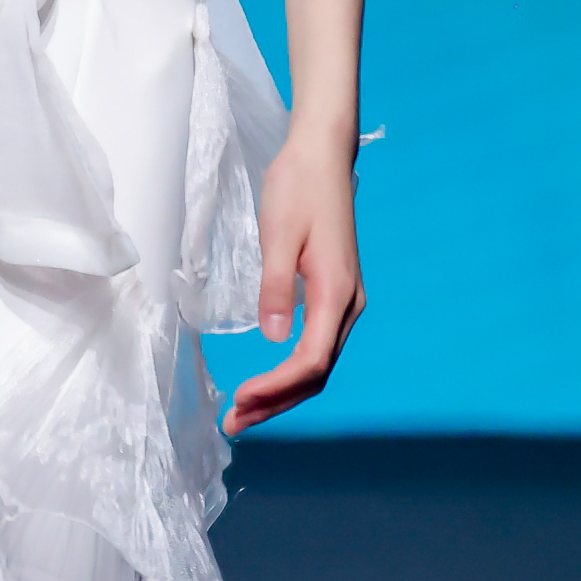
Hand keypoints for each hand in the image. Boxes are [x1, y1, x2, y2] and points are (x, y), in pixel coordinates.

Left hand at [221, 121, 365, 434]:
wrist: (322, 156)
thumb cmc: (297, 189)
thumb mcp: (277, 235)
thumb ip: (275, 287)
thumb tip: (273, 338)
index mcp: (335, 292)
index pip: (310, 361)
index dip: (276, 388)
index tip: (239, 401)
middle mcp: (347, 304)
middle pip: (317, 373)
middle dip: (276, 403)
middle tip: (233, 424)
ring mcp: (344, 301)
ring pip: (318, 364)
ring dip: (283, 393)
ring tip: (244, 413)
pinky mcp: (335, 295)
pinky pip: (317, 347)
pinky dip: (292, 372)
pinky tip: (267, 382)